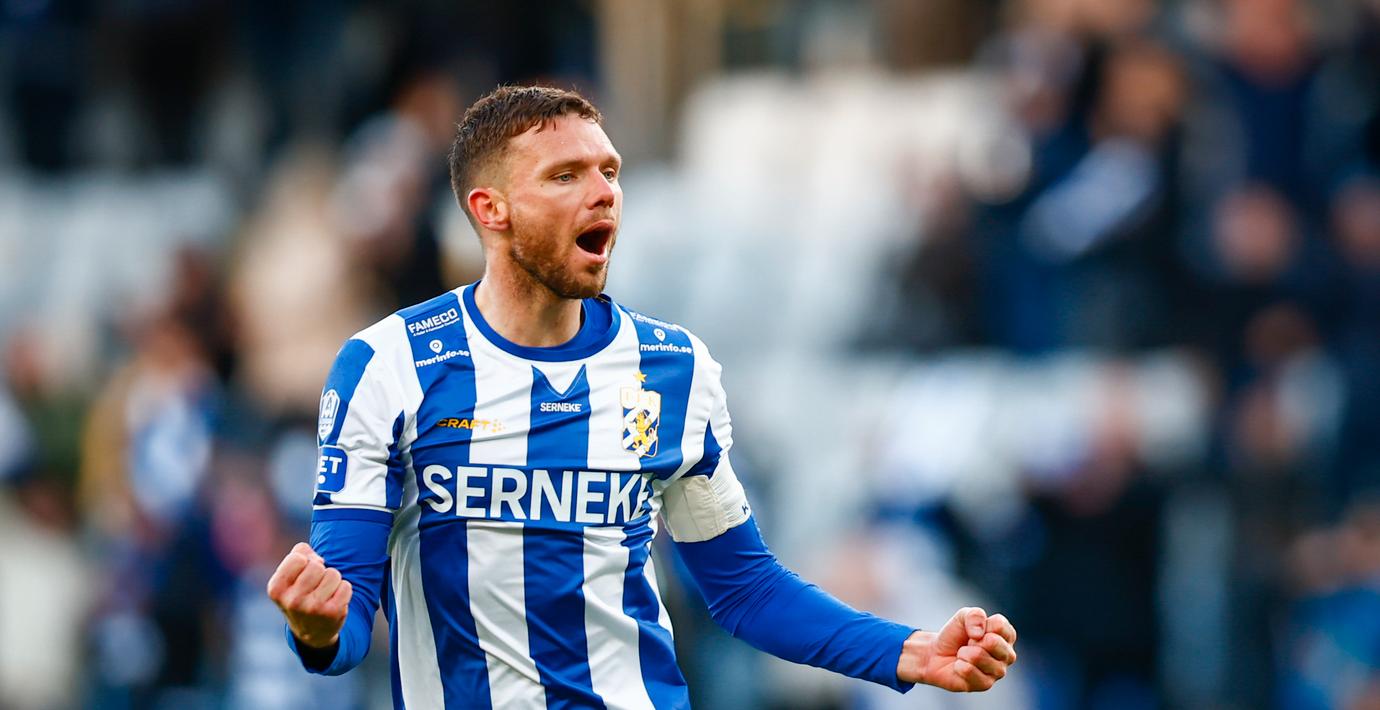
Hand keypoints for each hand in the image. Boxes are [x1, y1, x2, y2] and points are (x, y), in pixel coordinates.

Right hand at [266, 542, 352, 648]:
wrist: (311, 632)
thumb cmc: (301, 594)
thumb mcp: (290, 576)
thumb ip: (299, 554)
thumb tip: (317, 558)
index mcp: (276, 589)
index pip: (297, 558)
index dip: (304, 561)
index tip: (302, 573)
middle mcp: (292, 601)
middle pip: (317, 566)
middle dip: (320, 571)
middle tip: (315, 585)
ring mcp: (312, 608)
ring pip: (333, 574)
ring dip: (333, 580)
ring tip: (324, 593)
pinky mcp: (331, 613)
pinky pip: (346, 586)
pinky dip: (343, 590)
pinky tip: (334, 600)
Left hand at [896, 607, 1016, 691]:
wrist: (936, 655)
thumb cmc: (955, 635)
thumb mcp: (963, 616)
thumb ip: (975, 615)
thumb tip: (979, 633)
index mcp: (1006, 636)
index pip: (1000, 625)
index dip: (981, 625)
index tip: (974, 630)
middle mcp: (1007, 655)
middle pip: (993, 642)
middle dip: (972, 640)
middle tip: (968, 643)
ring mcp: (998, 671)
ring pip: (979, 656)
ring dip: (964, 653)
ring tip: (963, 655)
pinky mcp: (986, 684)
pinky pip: (969, 670)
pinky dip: (959, 665)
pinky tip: (960, 667)